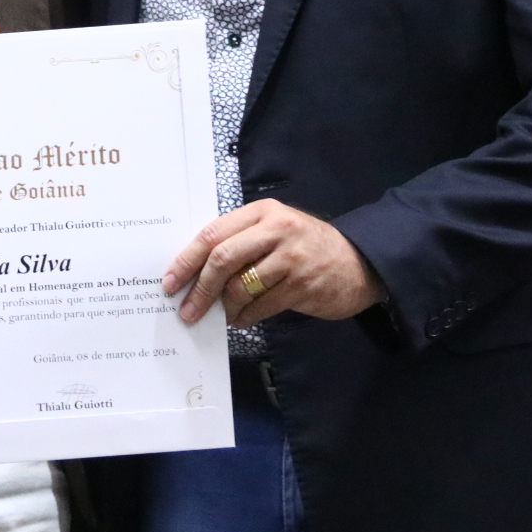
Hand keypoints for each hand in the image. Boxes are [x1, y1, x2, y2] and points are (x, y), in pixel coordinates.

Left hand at [164, 200, 385, 328]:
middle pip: (222, 258)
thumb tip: (196, 272)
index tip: (170, 281)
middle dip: (199, 288)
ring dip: (225, 307)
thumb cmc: (308, 247)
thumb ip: (242, 242)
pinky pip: (261, 306)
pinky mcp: (302, 285)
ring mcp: (291, 257)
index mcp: (262, 212)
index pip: (213, 233)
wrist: (361, 264)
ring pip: (240, 286)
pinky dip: (245, 317)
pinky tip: (242, 319)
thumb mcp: (275, 231)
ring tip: (222, 315)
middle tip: (187, 310)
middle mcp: (276, 229)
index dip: (187, 260)